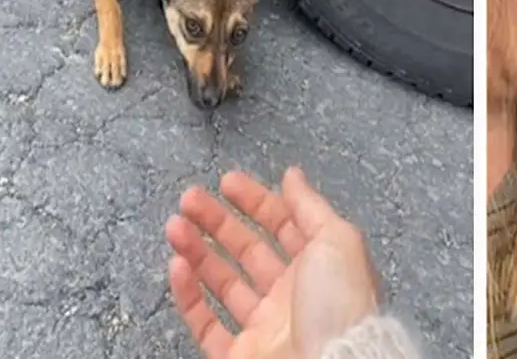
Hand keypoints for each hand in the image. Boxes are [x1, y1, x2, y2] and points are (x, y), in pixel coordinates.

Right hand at [166, 166, 380, 358]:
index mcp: (320, 266)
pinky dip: (189, 295)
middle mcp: (292, 295)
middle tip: (190, 198)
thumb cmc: (341, 303)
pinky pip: (206, 324)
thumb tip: (293, 175)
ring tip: (175, 225)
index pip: (284, 226)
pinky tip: (177, 265)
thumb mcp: (338, 240)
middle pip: (249, 250)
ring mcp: (264, 326)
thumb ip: (311, 206)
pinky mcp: (238, 355)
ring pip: (223, 283)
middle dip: (218, 221)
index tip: (227, 182)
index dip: (256, 201)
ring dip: (197, 251)